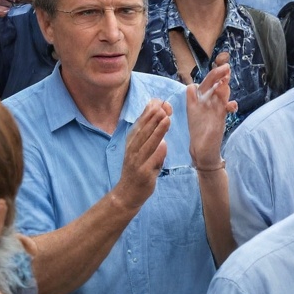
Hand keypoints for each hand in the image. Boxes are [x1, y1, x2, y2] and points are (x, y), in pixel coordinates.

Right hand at [113, 99, 170, 214]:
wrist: (127, 193)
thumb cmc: (136, 169)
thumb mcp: (139, 149)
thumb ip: (150, 135)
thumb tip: (159, 116)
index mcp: (131, 142)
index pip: (140, 123)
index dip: (149, 111)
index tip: (158, 100)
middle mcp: (132, 149)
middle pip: (144, 131)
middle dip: (154, 117)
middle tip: (163, 105)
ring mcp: (137, 162)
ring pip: (148, 144)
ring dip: (157, 131)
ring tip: (166, 119)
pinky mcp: (143, 174)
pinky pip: (151, 162)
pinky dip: (157, 153)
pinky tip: (164, 144)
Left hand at [187, 59, 235, 167]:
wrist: (203, 150)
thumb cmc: (199, 130)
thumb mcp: (193, 111)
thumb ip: (192, 98)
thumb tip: (193, 85)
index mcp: (202, 100)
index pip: (207, 83)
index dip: (212, 76)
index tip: (219, 67)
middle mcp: (210, 105)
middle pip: (215, 87)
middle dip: (220, 77)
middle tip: (226, 67)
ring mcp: (215, 113)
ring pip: (220, 97)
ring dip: (223, 88)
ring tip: (226, 79)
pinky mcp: (218, 122)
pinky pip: (222, 111)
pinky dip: (226, 105)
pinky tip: (230, 102)